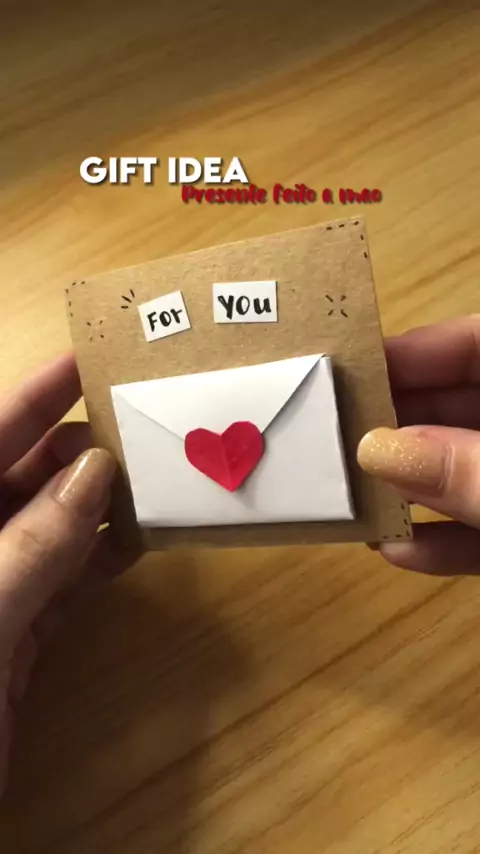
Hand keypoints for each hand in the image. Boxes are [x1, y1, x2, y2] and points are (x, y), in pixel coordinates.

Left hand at [0, 353, 135, 796]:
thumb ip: (34, 540)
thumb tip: (95, 471)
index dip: (33, 393)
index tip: (88, 359)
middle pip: (21, 477)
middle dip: (76, 448)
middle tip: (137, 422)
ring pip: (50, 530)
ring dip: (98, 506)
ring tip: (151, 475)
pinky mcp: (15, 634)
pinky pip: (64, 582)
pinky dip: (100, 562)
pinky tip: (138, 542)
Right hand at [358, 315, 479, 574]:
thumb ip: (471, 472)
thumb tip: (375, 449)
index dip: (416, 351)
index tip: (348, 369)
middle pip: (463, 408)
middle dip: (400, 427)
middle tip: (331, 440)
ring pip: (469, 471)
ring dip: (414, 490)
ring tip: (348, 498)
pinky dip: (450, 540)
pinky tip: (400, 551)